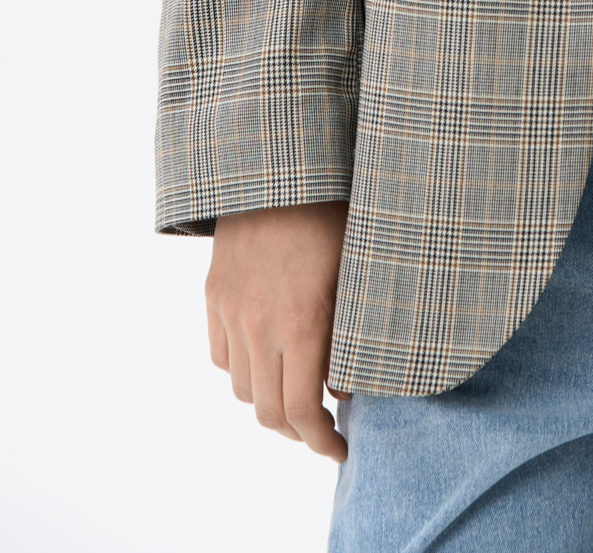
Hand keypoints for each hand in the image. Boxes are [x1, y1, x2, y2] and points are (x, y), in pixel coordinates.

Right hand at [205, 200, 349, 461]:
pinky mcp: (214, 294)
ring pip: (241, 387)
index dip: (321, 441)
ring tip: (297, 393)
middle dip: (298, 431)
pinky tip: (268, 360)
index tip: (341, 448)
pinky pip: (221, 355)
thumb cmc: (335, 209)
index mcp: (302, 321)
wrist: (279, 161)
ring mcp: (230, 309)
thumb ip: (355, 333)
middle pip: (268, 411)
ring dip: (269, 402)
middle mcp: (259, 323)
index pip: (302, 410)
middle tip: (323, 429)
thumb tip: (349, 384)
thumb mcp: (360, 270)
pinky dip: (243, 370)